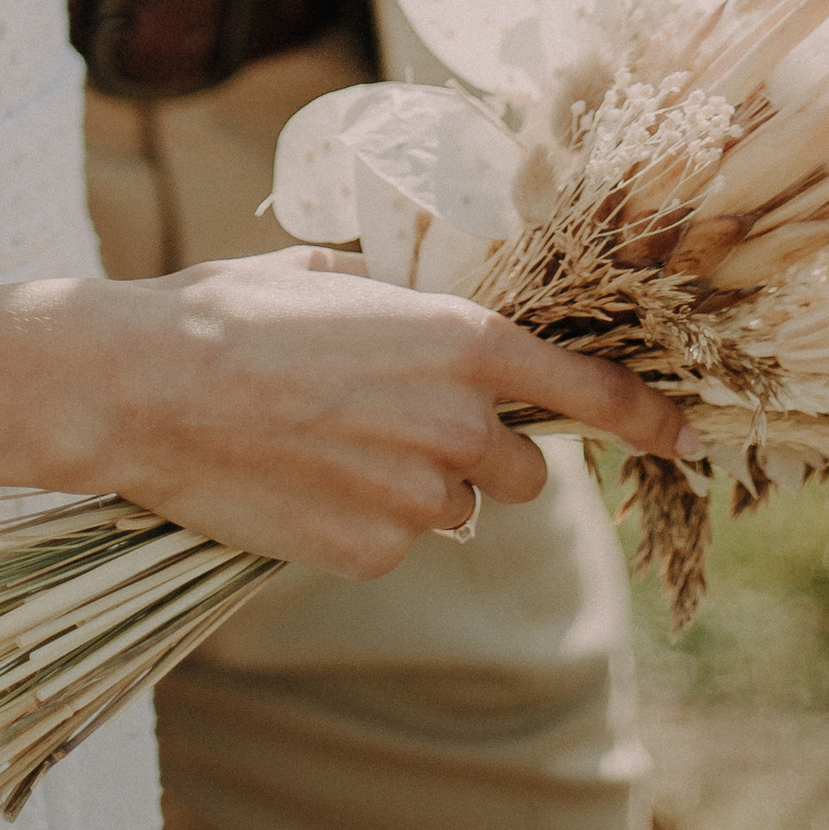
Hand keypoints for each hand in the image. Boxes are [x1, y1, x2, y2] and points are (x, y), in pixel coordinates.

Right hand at [71, 248, 693, 577]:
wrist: (144, 387)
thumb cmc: (228, 312)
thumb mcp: (329, 277)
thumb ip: (400, 300)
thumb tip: (414, 304)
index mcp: (460, 342)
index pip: (588, 393)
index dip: (647, 418)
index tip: (684, 438)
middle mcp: (457, 425)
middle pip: (524, 470)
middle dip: (485, 455)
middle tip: (405, 422)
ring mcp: (416, 498)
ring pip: (457, 508)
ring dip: (418, 486)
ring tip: (330, 444)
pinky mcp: (370, 552)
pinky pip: (395, 542)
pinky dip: (364, 520)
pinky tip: (302, 481)